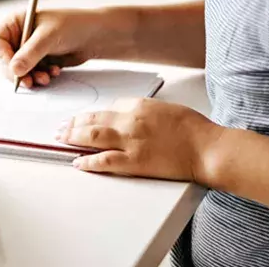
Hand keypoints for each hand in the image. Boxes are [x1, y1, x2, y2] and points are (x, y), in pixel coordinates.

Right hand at [0, 8, 136, 87]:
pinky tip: (54, 72)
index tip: (13, 66)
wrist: (96, 35)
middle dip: (18, 72)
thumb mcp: (49, 37)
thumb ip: (30, 53)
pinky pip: (32, 74)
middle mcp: (19, 36)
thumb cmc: (73, 25)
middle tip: (29, 81)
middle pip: (5, 60)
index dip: (1, 55)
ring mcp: (29, 50)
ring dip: (31, 77)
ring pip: (18, 71)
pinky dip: (40, 76)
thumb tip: (14, 69)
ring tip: (46, 77)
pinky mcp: (39, 61)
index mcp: (16, 23)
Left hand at [56, 98, 221, 182]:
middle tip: (61, 127)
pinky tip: (77, 162)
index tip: (82, 118)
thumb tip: (126, 114)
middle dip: (74, 123)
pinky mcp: (135, 162)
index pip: (108, 107)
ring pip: (93, 137)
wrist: (206, 148)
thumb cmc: (193, 129)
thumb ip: (142, 110)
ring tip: (62, 139)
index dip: (92, 114)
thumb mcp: (164, 108)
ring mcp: (131, 142)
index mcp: (138, 106)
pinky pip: (105, 161)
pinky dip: (88, 161)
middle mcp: (130, 121)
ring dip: (74, 137)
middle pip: (94, 119)